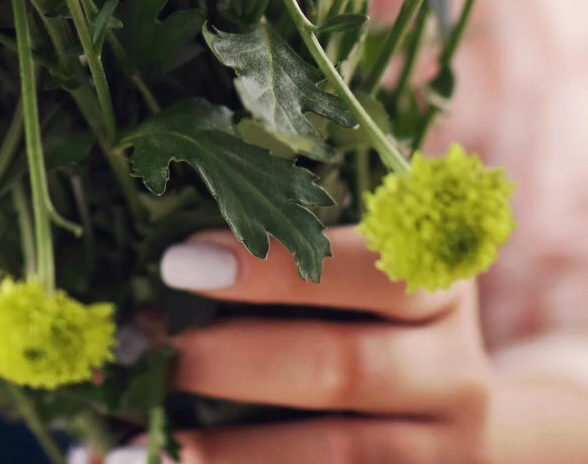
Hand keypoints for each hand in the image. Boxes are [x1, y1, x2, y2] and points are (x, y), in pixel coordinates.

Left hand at [135, 230, 492, 463]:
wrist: (462, 419)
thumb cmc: (383, 312)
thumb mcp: (379, 255)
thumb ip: (307, 210)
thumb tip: (196, 154)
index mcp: (441, 288)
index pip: (372, 271)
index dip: (277, 268)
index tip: (178, 262)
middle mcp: (452, 376)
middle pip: (341, 369)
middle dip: (227, 361)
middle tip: (136, 348)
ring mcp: (437, 454)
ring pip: (334, 455)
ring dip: (222, 454)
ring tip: (126, 444)